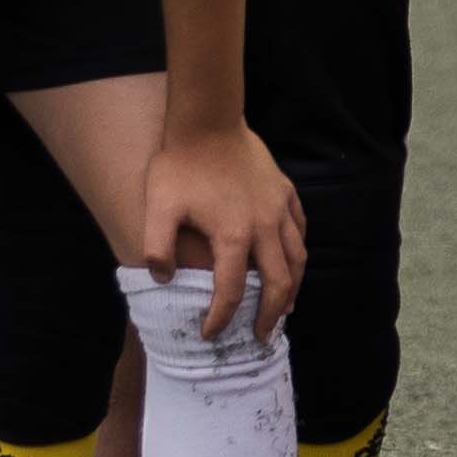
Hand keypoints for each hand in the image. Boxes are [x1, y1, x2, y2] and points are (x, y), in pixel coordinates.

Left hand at [137, 129, 307, 338]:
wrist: (207, 121)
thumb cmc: (180, 165)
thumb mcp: (158, 208)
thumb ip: (156, 248)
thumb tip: (162, 280)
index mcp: (233, 237)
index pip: (231, 292)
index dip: (220, 318)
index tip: (210, 334)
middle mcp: (263, 227)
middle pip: (278, 283)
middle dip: (269, 315)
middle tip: (259, 335)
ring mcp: (279, 208)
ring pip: (297, 258)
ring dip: (292, 288)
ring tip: (284, 309)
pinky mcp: (285, 191)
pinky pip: (300, 229)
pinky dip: (298, 251)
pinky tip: (292, 260)